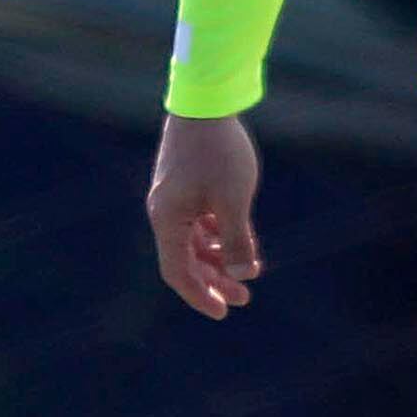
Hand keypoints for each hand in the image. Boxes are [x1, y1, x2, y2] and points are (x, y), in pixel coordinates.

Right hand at [148, 115, 264, 316]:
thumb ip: (237, 240)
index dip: (199, 296)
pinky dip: (219, 236)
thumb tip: (243, 275)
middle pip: (187, 260)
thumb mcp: (234, 199)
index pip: (178, 272)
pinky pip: (201, 222)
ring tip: (251, 272)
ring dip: (220, 259)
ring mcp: (175, 198)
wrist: (207, 102)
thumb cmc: (219, 151)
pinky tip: (242, 242)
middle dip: (216, 281)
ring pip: (195, 241)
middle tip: (245, 297)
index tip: (223, 313)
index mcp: (167, 219)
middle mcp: (165, 212)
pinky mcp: (187, 185)